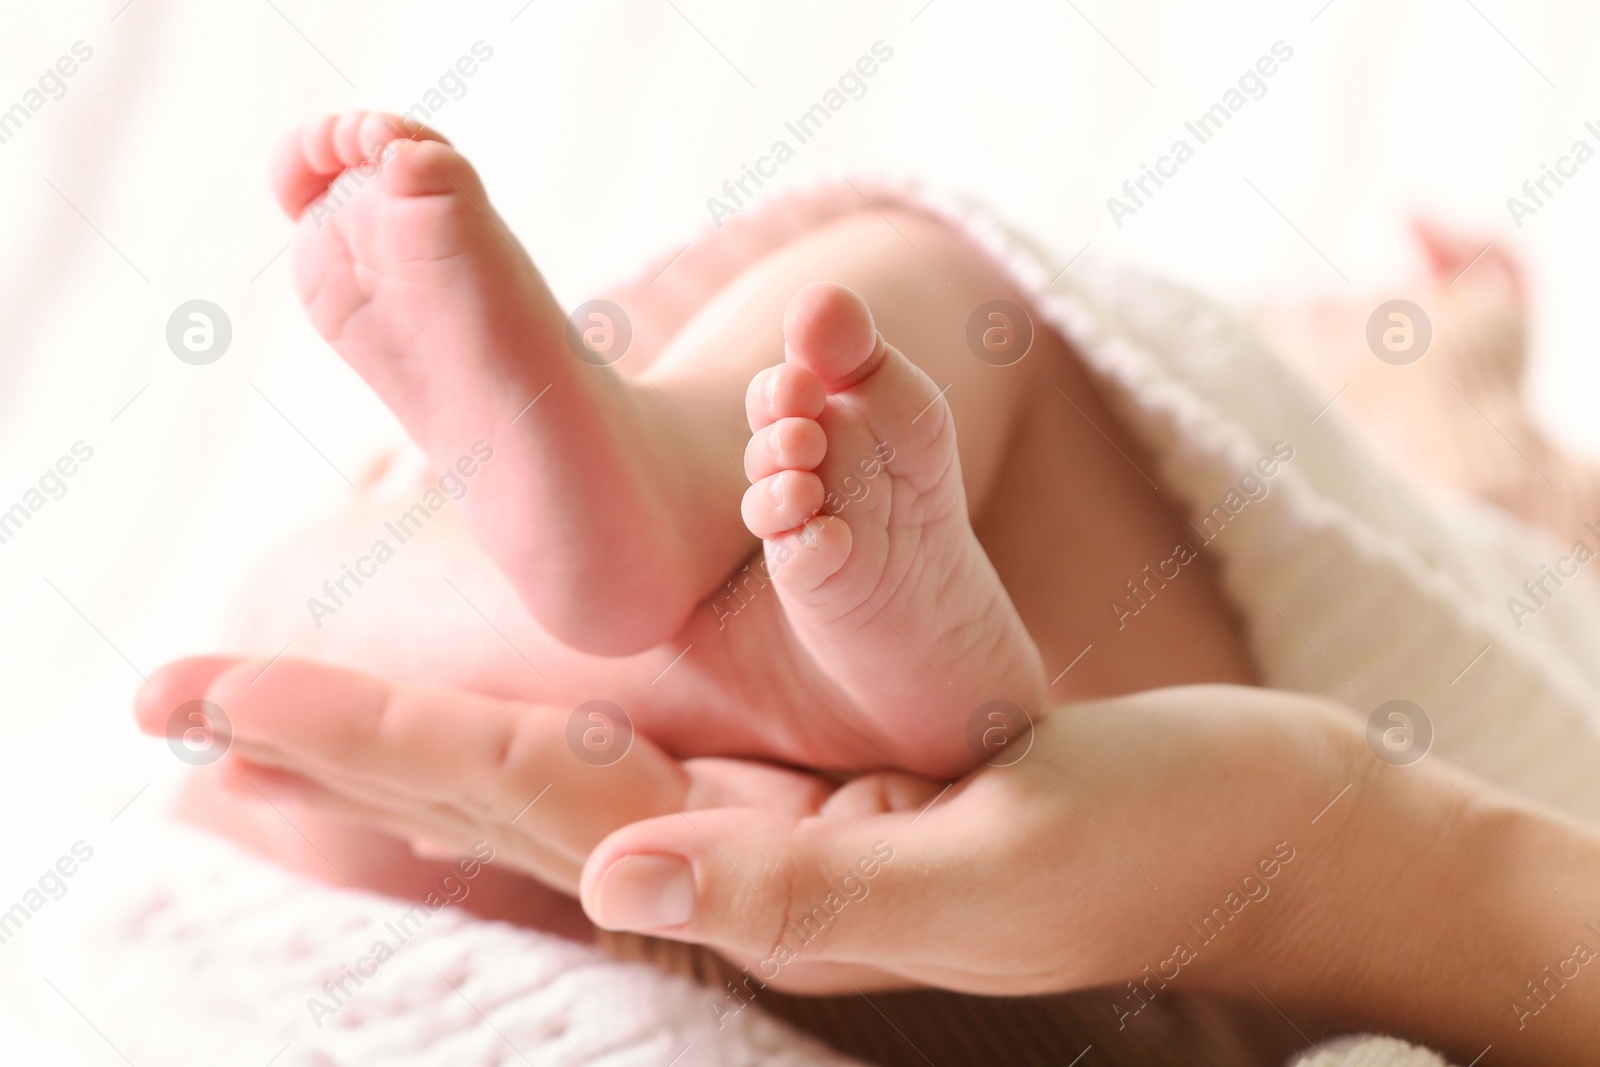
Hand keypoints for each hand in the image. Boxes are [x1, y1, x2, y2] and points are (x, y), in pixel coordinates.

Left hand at [139, 658, 1360, 996]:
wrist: (1254, 835)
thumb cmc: (1153, 841)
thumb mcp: (990, 869)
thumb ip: (802, 887)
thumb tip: (617, 876)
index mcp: (768, 874)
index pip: (522, 799)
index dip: (363, 749)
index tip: (213, 712)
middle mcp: (743, 857)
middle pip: (495, 793)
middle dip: (332, 748)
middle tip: (171, 705)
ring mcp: (776, 831)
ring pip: (553, 780)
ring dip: (408, 749)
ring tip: (276, 723)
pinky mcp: (823, 797)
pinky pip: (650, 766)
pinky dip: (541, 743)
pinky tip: (491, 731)